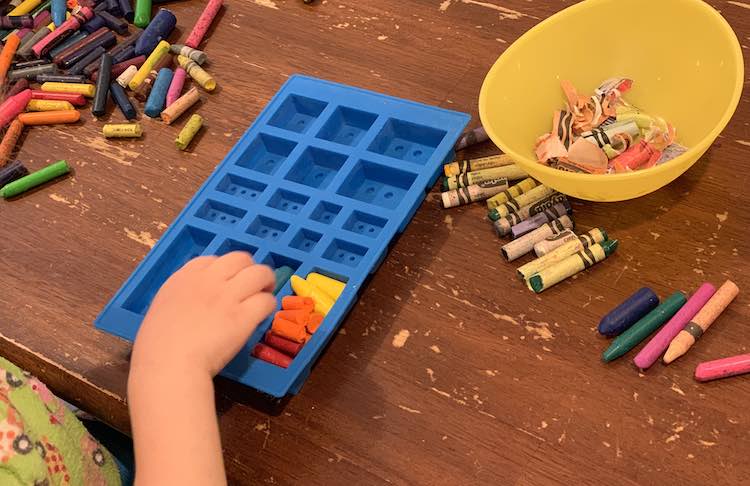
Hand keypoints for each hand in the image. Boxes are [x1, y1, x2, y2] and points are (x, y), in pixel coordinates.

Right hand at [131, 252, 275, 377]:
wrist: (169, 366)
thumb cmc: (158, 347)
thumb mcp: (163, 308)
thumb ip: (182, 298)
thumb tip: (197, 302)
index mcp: (184, 277)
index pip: (213, 259)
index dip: (226, 269)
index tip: (228, 282)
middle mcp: (208, 280)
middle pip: (241, 258)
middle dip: (250, 269)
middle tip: (253, 286)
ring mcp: (227, 296)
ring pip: (260, 273)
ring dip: (266, 283)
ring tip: (264, 296)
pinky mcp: (244, 316)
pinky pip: (266, 300)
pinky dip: (268, 306)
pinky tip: (263, 316)